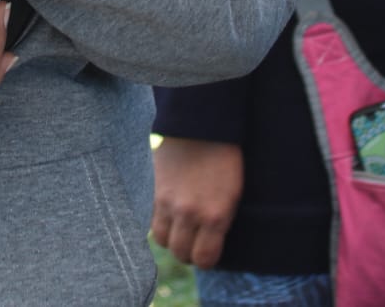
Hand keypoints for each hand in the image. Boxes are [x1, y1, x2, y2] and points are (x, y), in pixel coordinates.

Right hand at [151, 136, 243, 267]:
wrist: (202, 125)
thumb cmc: (225, 160)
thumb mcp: (233, 195)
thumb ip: (219, 223)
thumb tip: (206, 245)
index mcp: (215, 216)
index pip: (204, 259)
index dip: (207, 259)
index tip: (209, 251)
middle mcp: (189, 213)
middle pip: (181, 253)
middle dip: (189, 252)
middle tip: (194, 241)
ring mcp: (167, 201)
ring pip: (162, 240)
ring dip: (172, 238)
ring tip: (180, 228)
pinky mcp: (153, 189)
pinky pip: (151, 219)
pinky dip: (159, 221)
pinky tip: (169, 213)